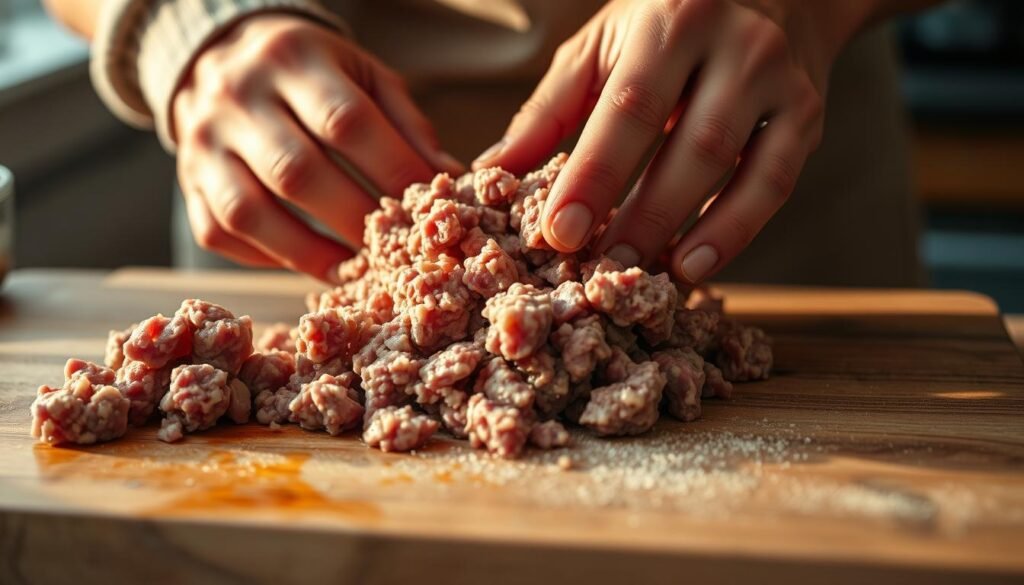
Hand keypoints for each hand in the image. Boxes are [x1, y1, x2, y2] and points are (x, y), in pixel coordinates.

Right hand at [173, 15, 461, 279]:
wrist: (221, 56)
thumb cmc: (312, 74)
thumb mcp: (363, 75)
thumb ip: (406, 123)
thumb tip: (446, 178)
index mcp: (290, 57)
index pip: (346, 121)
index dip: (392, 170)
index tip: (427, 207)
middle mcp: (236, 96)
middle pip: (297, 172)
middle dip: (355, 220)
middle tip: (394, 248)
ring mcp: (201, 142)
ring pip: (249, 213)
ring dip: (310, 253)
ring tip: (356, 270)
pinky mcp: (187, 183)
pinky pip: (220, 232)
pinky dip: (270, 257)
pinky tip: (310, 262)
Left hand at [477, 0, 872, 282]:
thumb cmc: (667, 23)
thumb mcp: (602, 47)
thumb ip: (550, 110)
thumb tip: (493, 173)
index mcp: (672, 20)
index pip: (629, 109)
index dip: (594, 176)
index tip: (558, 233)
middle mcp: (737, 45)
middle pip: (690, 144)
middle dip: (642, 215)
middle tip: (600, 268)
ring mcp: (780, 80)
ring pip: (739, 168)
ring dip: (690, 231)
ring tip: (645, 275)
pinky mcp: (807, 114)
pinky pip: (775, 182)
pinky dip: (738, 230)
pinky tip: (696, 265)